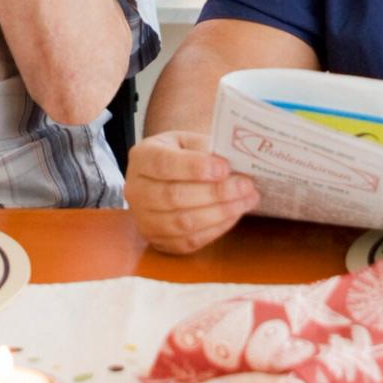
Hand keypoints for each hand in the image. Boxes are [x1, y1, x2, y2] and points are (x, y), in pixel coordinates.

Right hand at [124, 130, 259, 253]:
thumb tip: (235, 162)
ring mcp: (144, 220)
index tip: (225, 168)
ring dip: (220, 213)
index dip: (195, 168)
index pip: (164, 164)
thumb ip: (206, 148)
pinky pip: (188, 241)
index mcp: (142, 157)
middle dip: (215, 192)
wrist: (165, 175)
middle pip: (174, 196)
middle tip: (246, 185)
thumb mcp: (188, 141)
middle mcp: (136, 190)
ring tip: (247, 200)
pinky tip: (234, 215)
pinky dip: (215, 230)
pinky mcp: (158, 241)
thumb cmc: (181, 155)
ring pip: (182, 223)